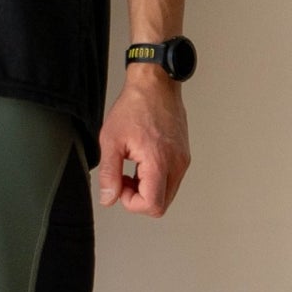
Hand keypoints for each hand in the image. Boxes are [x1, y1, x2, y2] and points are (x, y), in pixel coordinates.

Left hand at [96, 68, 189, 215]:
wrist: (155, 85)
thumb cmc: (135, 106)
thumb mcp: (111, 140)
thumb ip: (109, 174)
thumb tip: (109, 198)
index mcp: (159, 161)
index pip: (153, 206)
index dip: (132, 203)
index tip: (120, 187)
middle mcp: (176, 163)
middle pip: (161, 205)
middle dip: (139, 198)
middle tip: (124, 179)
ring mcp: (182, 160)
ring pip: (166, 194)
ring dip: (146, 189)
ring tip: (132, 168)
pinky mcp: (183, 156)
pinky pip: (170, 180)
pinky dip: (154, 179)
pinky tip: (141, 162)